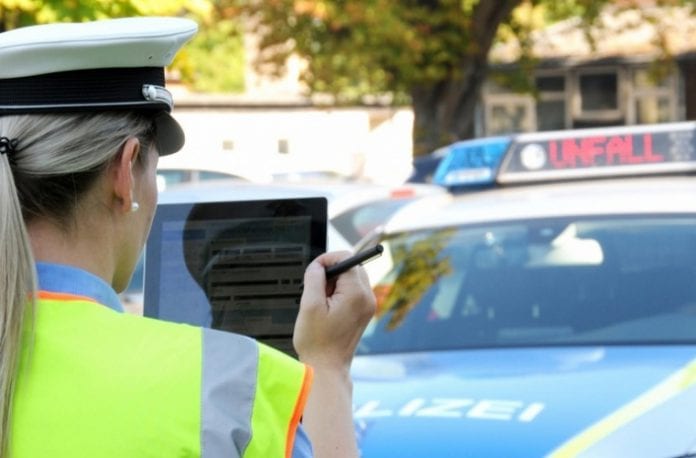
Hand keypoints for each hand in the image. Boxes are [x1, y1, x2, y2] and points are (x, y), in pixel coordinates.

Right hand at [294, 250, 375, 369]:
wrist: (326, 368)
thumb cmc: (317, 342)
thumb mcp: (309, 305)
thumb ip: (314, 278)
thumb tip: (317, 266)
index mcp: (356, 294)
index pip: (347, 259)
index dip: (328, 259)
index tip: (314, 270)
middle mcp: (367, 298)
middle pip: (352, 266)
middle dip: (332, 271)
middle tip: (316, 288)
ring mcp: (368, 305)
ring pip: (352, 278)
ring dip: (336, 282)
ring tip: (322, 301)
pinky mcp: (364, 312)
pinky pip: (354, 290)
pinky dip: (340, 292)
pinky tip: (328, 308)